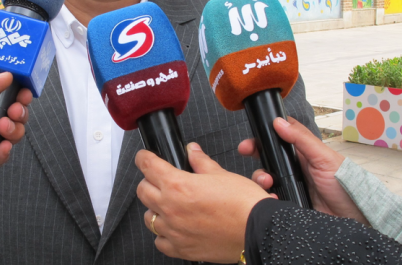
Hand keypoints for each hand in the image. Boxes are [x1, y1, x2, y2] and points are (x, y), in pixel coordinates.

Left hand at [0, 62, 31, 171]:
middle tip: (17, 108)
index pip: (1, 92)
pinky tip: (3, 146)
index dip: (17, 91)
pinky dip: (2, 154)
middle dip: (20, 111)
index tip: (25, 89)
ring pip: (5, 136)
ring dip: (15, 130)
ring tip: (5, 124)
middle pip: (9, 114)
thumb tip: (5, 78)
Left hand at [135, 143, 270, 262]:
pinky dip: (163, 235)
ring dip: (155, 209)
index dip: (144, 158)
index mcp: (178, 185)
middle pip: (143, 190)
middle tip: (160, 180)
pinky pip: (160, 241)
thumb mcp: (221, 174)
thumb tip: (192, 152)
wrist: (258, 231)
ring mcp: (174, 231)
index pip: (147, 166)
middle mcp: (171, 208)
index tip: (144, 157)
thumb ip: (201, 162)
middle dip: (149, 181)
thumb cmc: (243, 204)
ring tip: (169, 205)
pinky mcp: (181, 249)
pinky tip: (174, 228)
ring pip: (148, 217)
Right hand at [238, 117, 367, 224]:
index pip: (277, 140)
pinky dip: (266, 198)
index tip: (249, 141)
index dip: (261, 138)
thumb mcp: (324, 157)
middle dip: (254, 157)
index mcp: (302, 154)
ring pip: (264, 179)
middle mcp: (293, 169)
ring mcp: (290, 186)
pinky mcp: (288, 203)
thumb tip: (279, 122)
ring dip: (260, 178)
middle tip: (245, 153)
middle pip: (266, 159)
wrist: (354, 217)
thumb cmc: (345, 185)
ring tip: (267, 183)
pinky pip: (269, 199)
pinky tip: (272, 198)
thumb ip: (301, 139)